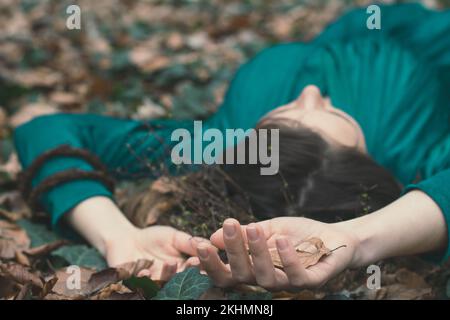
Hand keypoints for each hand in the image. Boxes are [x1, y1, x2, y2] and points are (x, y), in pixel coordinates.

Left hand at [105, 225, 201, 280]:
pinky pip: (142, 286)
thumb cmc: (153, 238)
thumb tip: (212, 245)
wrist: (126, 239)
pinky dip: (145, 280)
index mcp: (182, 269)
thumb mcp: (174, 236)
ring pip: (164, 284)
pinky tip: (146, 273)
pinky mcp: (136, 285)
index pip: (195, 270)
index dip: (201, 266)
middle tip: (192, 262)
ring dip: (168, 275)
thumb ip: (189, 242)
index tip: (204, 257)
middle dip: (188, 272)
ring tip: (170, 262)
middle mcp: (170, 280)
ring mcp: (154, 284)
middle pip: (182, 280)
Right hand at [195, 217, 359, 290]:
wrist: (336, 237)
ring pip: (266, 278)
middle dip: (232, 252)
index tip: (198, 244)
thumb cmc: (299, 235)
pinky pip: (297, 276)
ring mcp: (289, 284)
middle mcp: (268, 281)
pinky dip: (288, 258)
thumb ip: (244, 234)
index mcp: (254, 270)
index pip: (227, 272)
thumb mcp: (268, 229)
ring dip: (258, 252)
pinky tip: (282, 239)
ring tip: (254, 229)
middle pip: (242, 276)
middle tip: (228, 225)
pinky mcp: (312, 282)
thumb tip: (213, 235)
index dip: (211, 263)